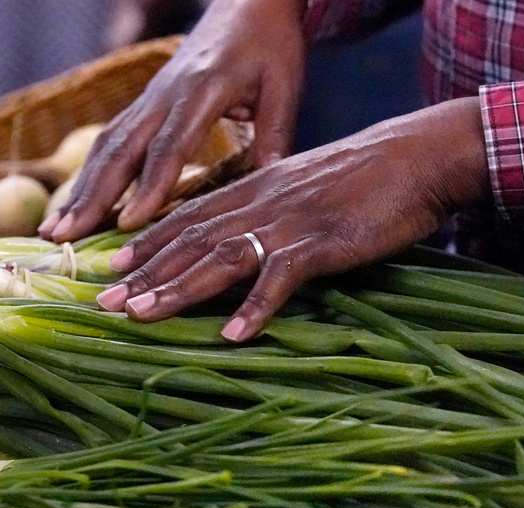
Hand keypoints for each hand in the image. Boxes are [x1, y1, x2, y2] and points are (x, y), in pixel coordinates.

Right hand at [39, 0, 307, 241]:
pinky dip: (88, 175)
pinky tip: (74, 206)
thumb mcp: (284, 84)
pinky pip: (109, 141)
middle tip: (64, 236)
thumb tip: (271, 182)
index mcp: (201, 91)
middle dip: (92, 196)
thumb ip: (276, 133)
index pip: (170, 145)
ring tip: (54, 230)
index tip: (130, 223)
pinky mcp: (143, 104)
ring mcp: (148, 99)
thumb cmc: (268, 43)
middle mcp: (163, 96)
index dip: (149, 186)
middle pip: (120, 149)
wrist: (246, 1)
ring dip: (79, 190)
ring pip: (105, 146)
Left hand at [95, 97, 490, 341]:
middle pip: (191, 240)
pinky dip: (256, 306)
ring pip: (221, 257)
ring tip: (143, 315)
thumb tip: (245, 242)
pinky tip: (233, 335)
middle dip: (145, 272)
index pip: (188, 217)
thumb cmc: (364, 178)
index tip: (112, 266)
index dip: (148, 242)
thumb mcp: (303, 187)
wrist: (418, 157)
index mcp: (254, 189)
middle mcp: (260, 203)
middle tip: (105, 302)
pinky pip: (281, 278)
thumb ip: (269, 210)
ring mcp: (289, 222)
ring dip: (179, 289)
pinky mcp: (322, 242)